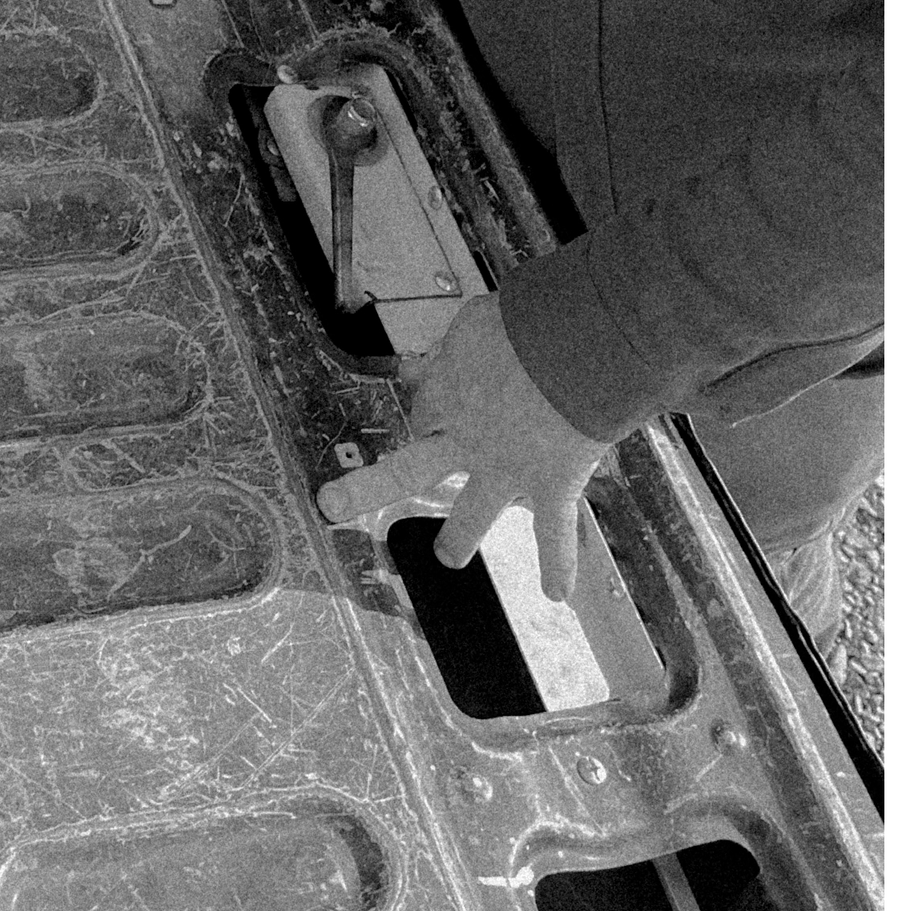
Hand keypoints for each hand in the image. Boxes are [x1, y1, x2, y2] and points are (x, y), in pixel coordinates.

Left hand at [315, 293, 604, 603]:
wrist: (578, 343)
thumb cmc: (530, 318)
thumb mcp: (476, 321)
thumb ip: (452, 349)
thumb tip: (421, 369)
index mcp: (445, 392)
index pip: (423, 411)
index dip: (428, 412)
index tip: (434, 411)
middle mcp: (464, 438)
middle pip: (407, 469)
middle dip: (367, 488)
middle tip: (332, 504)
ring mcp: (504, 468)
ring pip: (470, 514)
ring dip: (458, 539)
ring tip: (448, 556)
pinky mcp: (550, 485)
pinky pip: (553, 533)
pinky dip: (559, 564)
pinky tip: (556, 593)